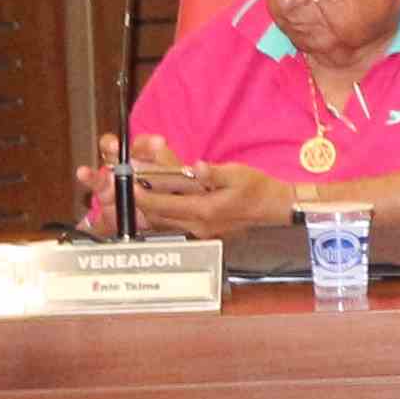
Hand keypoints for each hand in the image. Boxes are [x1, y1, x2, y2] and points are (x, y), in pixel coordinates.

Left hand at [133, 159, 288, 235]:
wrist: (274, 209)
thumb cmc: (257, 190)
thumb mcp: (238, 174)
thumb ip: (214, 172)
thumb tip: (198, 167)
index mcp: (205, 210)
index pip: (163, 204)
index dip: (142, 194)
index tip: (127, 182)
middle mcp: (198, 225)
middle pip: (156, 215)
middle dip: (139, 200)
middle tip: (125, 183)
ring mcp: (199, 231)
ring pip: (161, 222)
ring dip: (147, 208)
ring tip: (136, 190)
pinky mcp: (200, 232)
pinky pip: (171, 224)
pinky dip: (159, 213)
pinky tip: (153, 202)